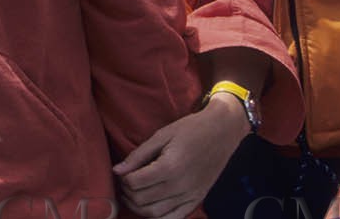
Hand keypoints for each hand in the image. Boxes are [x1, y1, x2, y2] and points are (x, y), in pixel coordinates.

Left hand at [112, 94, 248, 218]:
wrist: (222, 131)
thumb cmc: (190, 129)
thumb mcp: (161, 135)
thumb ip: (138, 155)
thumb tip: (117, 171)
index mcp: (170, 167)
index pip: (135, 184)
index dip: (123, 179)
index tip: (122, 171)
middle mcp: (180, 186)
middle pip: (142, 201)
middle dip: (127, 193)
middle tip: (125, 182)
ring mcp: (190, 196)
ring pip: (155, 214)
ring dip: (139, 207)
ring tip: (134, 194)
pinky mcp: (197, 200)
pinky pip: (174, 218)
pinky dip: (158, 217)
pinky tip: (151, 206)